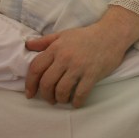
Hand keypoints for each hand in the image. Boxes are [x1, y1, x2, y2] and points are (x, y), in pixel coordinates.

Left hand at [24, 5, 138, 107]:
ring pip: (62, 90)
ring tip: (62, 100)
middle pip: (47, 83)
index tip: (29, 94)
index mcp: (56, 48)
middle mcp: (65, 58)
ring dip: (60, 99)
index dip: (30, 84)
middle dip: (45, 95)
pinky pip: (80, 93)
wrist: (111, 34)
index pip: (36, 68)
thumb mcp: (63, 35)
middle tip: (50, 100)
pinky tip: (76, 103)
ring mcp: (79, 67)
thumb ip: (44, 41)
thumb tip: (27, 45)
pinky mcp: (92, 74)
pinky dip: (76, 102)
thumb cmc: (86, 35)